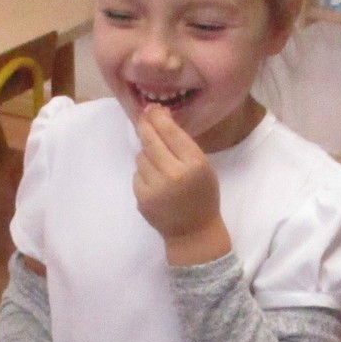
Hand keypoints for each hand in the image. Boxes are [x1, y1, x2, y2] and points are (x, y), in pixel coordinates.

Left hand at [134, 105, 230, 264]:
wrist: (193, 233)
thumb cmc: (202, 196)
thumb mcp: (203, 167)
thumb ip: (183, 146)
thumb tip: (159, 118)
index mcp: (195, 164)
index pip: (171, 132)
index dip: (158, 117)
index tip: (151, 108)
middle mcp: (174, 174)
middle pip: (151, 140)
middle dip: (145, 126)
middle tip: (143, 118)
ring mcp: (156, 188)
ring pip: (141, 156)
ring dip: (147, 155)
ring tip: (160, 166)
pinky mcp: (142, 199)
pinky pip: (137, 174)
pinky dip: (143, 174)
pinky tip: (155, 183)